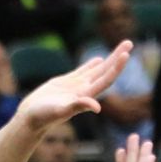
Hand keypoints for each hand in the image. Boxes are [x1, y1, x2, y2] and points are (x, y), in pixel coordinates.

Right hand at [15, 41, 132, 131]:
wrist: (30, 118)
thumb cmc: (43, 116)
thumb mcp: (60, 110)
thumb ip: (77, 106)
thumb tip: (97, 107)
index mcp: (85, 96)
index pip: (106, 80)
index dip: (116, 67)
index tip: (126, 54)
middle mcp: (84, 91)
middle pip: (106, 72)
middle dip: (117, 57)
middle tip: (129, 43)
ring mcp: (75, 87)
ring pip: (97, 70)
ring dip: (110, 59)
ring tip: (122, 47)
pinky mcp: (65, 84)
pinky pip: (82, 72)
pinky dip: (92, 65)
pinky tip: (99, 60)